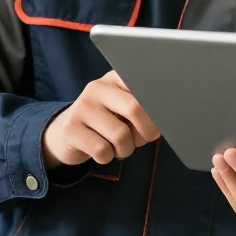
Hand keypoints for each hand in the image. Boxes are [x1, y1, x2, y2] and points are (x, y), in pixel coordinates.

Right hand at [41, 71, 160, 166]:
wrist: (67, 133)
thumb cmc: (107, 122)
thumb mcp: (125, 109)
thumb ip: (144, 109)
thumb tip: (167, 119)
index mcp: (116, 78)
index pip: (144, 85)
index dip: (158, 106)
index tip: (165, 119)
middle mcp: (97, 87)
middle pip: (135, 108)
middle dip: (147, 131)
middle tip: (146, 138)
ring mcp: (81, 107)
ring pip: (120, 135)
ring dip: (126, 149)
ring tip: (119, 147)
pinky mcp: (69, 129)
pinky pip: (102, 150)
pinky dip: (108, 157)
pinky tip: (102, 151)